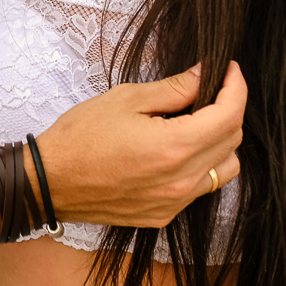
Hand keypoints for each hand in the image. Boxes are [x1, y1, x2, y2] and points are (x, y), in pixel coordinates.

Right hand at [36, 61, 245, 228]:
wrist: (49, 181)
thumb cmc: (80, 136)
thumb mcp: (125, 99)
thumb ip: (173, 88)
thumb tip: (205, 75)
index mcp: (174, 147)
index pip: (228, 116)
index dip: (236, 88)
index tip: (230, 71)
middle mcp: (182, 180)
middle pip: (232, 141)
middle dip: (229, 110)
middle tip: (211, 89)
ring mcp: (175, 202)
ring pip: (225, 169)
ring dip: (220, 141)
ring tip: (196, 122)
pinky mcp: (164, 214)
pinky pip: (200, 188)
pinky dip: (201, 165)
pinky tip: (176, 149)